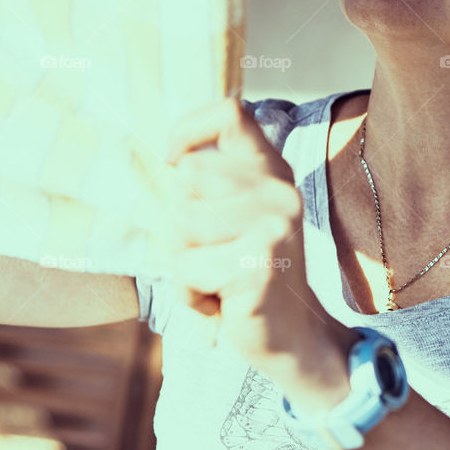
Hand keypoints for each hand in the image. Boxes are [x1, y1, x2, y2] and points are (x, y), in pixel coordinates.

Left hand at [162, 96, 338, 388]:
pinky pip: (187, 268)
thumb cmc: (245, 275)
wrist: (293, 337)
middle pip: (186, 178)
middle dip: (179, 225)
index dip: (188, 129)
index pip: (230, 113)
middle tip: (210, 253)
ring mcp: (273, 225)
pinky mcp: (258, 263)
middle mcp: (278, 190)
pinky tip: (221, 302)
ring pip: (180, 225)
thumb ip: (206, 187)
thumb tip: (156, 160)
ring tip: (215, 279)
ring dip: (183, 264)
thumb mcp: (232, 220)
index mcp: (271, 171)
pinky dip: (191, 294)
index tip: (174, 162)